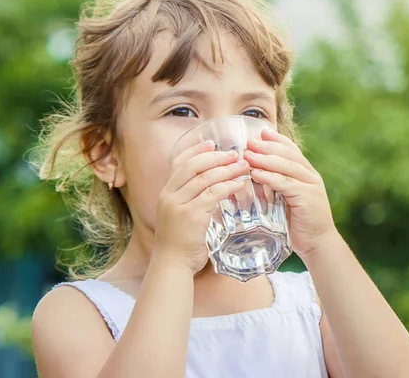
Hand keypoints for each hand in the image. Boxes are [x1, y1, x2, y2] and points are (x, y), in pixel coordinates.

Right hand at [154, 141, 248, 272]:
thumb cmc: (179, 244)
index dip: (195, 150)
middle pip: (192, 166)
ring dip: (226, 169)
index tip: (212, 143)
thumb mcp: (179, 216)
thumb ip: (190, 200)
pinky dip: (228, 186)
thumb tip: (211, 187)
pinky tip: (240, 184)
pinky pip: (213, 194)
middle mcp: (169, 195)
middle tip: (235, 153)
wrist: (171, 265)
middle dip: (215, 157)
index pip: (178, 162)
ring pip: (204, 178)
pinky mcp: (191, 216)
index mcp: (165, 192)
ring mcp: (178, 204)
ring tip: (243, 166)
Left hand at [244, 130, 336, 256]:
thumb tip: (254, 173)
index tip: (261, 132)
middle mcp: (311, 176)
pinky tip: (256, 173)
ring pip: (287, 166)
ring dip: (265, 159)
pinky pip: (285, 183)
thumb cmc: (299, 223)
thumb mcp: (287, 200)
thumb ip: (277, 186)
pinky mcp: (307, 197)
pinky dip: (269, 177)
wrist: (318, 244)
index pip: (292, 150)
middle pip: (288, 154)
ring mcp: (311, 185)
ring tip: (248, 155)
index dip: (277, 140)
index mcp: (307, 174)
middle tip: (249, 141)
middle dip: (268, 146)